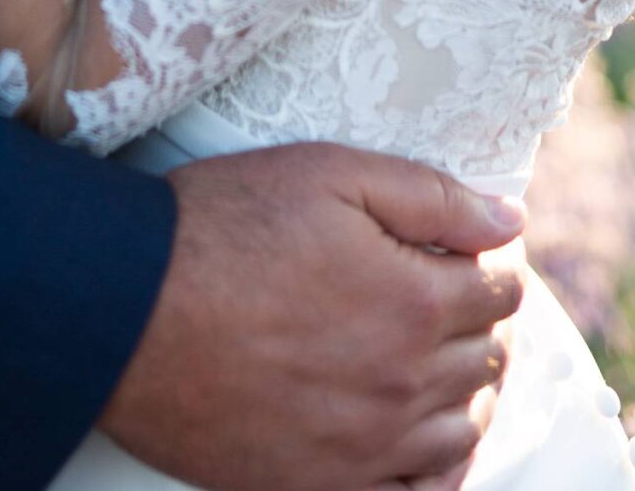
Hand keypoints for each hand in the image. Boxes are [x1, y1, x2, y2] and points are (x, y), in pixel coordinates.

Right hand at [100, 143, 525, 490]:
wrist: (127, 311)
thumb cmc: (224, 228)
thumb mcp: (330, 174)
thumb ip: (430, 196)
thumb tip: (507, 219)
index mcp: (414, 302)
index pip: (500, 289)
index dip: (495, 262)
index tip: (476, 251)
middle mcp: (402, 386)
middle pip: (486, 358)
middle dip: (484, 322)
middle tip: (460, 297)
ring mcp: (364, 449)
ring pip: (459, 429)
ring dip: (465, 391)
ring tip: (443, 361)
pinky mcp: (320, 486)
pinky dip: (434, 468)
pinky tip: (422, 440)